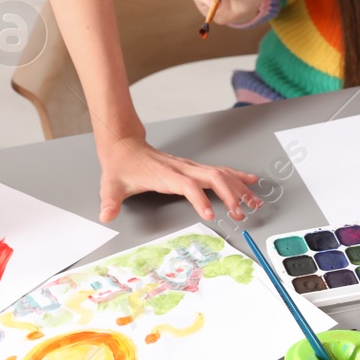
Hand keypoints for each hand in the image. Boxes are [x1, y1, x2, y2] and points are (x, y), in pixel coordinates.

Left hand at [96, 136, 262, 223]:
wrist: (124, 146)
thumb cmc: (121, 166)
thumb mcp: (111, 184)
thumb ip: (110, 201)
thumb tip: (105, 214)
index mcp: (165, 175)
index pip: (187, 185)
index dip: (199, 198)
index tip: (210, 214)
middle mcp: (182, 168)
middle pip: (213, 177)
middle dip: (230, 194)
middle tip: (242, 212)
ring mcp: (189, 166)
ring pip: (221, 173)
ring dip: (238, 187)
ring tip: (255, 201)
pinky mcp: (193, 167)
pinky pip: (219, 171)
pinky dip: (236, 176)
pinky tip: (249, 181)